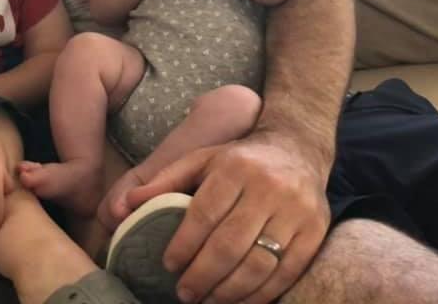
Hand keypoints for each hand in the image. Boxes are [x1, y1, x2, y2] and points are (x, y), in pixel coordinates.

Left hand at [125, 133, 329, 303]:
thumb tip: (123, 205)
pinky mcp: (314, 232)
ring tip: (206, 300)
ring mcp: (295, 211)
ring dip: (228, 291)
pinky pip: (285, 274)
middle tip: (183, 293)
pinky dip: (259, 295)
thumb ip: (163, 182)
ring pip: (258, 264)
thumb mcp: (201, 159)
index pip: (204, 213)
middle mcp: (268, 187)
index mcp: (235, 167)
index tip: (169, 264)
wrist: (297, 148)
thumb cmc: (239, 159)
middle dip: (202, 275)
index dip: (184, 244)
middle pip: (229, 244)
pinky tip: (237, 301)